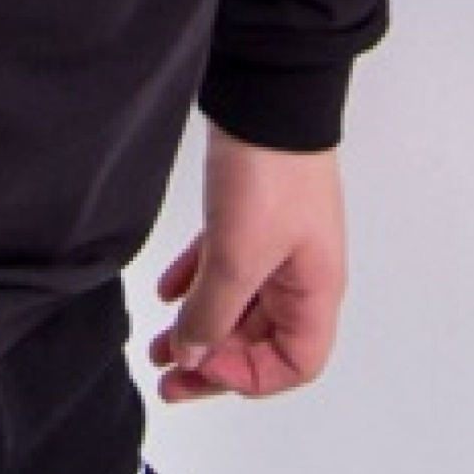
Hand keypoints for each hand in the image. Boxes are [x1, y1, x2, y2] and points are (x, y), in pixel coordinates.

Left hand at [146, 128, 346, 401]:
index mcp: (314, 290)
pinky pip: (224, 264)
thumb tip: (192, 355)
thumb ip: (213, 314)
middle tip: (168, 378)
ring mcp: (276, 241)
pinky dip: (197, 282)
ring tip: (159, 345)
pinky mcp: (252, 213)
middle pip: (261, 339)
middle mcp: (301, 271)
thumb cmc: (269, 176)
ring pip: (238, 303)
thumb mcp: (237, 257)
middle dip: (213, 360)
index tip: (202, 364)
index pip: (294, 363)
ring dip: (200, 325)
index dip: (247, 376)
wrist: (266, 94)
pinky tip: (167, 290)